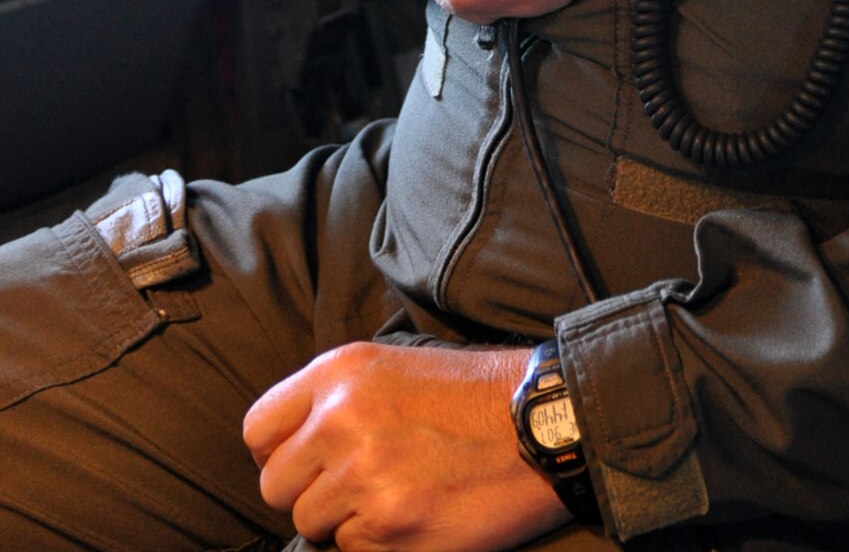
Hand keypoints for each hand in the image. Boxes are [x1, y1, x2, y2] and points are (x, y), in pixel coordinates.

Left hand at [244, 342, 569, 551]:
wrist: (540, 422)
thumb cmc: (471, 396)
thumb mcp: (392, 366)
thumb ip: (334, 400)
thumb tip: (291, 448)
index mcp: (339, 373)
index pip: (258, 429)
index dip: (277, 454)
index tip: (305, 464)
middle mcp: (341, 419)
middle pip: (276, 486)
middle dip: (309, 494)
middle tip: (357, 486)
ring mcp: (364, 475)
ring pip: (312, 525)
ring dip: (346, 521)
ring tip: (397, 493)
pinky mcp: (391, 524)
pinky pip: (351, 551)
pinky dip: (378, 543)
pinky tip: (416, 513)